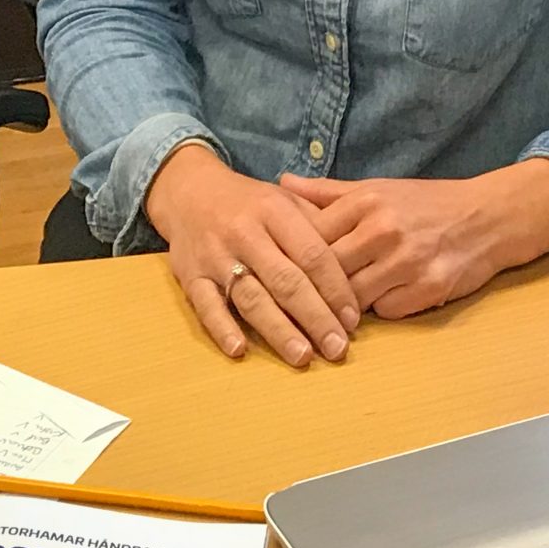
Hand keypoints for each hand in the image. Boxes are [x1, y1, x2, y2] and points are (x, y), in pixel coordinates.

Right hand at [145, 143, 361, 366]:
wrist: (189, 190)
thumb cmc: (250, 202)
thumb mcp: (286, 199)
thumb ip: (319, 225)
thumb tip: (358, 263)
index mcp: (274, 210)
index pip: (312, 254)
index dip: (335, 289)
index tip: (352, 319)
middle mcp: (245, 232)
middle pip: (286, 281)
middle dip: (315, 318)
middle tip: (337, 349)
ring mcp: (216, 255)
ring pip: (251, 297)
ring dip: (278, 330)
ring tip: (302, 356)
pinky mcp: (190, 275)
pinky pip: (206, 305)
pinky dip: (222, 328)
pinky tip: (240, 351)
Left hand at [279, 160, 548, 318]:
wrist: (488, 217)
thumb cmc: (426, 203)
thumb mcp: (377, 188)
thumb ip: (327, 192)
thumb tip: (281, 183)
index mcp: (366, 202)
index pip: (312, 238)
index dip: (295, 258)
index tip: (283, 271)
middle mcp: (384, 229)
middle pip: (328, 271)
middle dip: (314, 288)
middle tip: (300, 302)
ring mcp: (407, 260)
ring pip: (354, 297)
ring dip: (346, 305)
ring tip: (338, 308)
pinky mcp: (429, 287)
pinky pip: (388, 311)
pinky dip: (382, 309)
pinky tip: (383, 302)